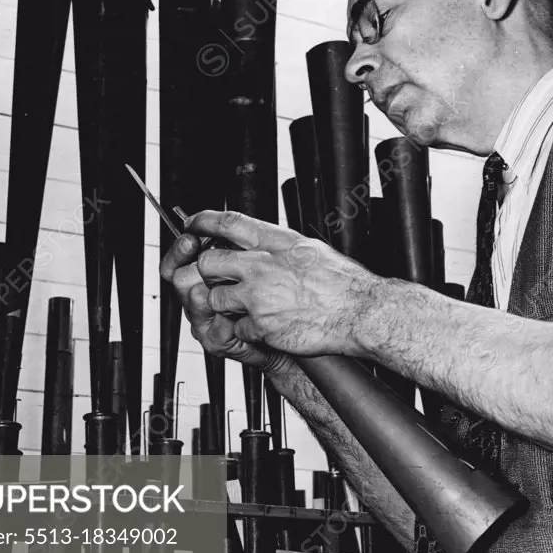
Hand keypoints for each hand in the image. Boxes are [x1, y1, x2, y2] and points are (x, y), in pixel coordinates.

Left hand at [166, 209, 381, 356]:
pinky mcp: (261, 325)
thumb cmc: (340, 281)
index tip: (193, 225)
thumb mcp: (306, 247)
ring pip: (216, 299)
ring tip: (250, 307)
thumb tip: (257, 239)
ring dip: (227, 305)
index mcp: (275, 242)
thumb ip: (276, 243)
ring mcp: (259, 297)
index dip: (204, 222)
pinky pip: (237, 328)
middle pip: (209, 263)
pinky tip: (267, 326)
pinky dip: (248, 331)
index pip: (227, 222)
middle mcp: (262, 265)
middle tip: (222, 279)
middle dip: (210, 273)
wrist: (359, 311)